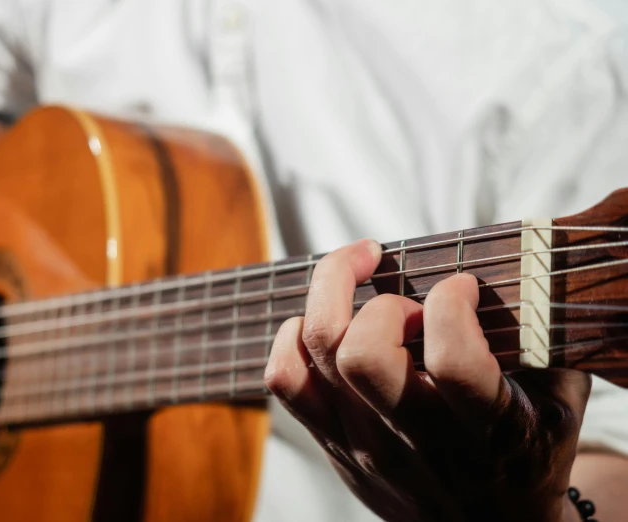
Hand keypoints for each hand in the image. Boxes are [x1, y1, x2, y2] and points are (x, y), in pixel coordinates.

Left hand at [265, 239, 589, 521]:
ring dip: (332, 295)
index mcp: (486, 432)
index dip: (453, 305)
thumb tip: (521, 274)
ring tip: (362, 276)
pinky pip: (285, 379)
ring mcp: (364, 443)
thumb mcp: (558, 408)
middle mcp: (416, 440)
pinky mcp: (332, 441)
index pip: (452, 362)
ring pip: (316, 355)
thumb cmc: (524, 458)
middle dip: (384, 305)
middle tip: (409, 304)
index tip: (462, 286)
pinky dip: (293, 335)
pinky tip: (326, 321)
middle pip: (362, 354)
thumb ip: (545, 346)